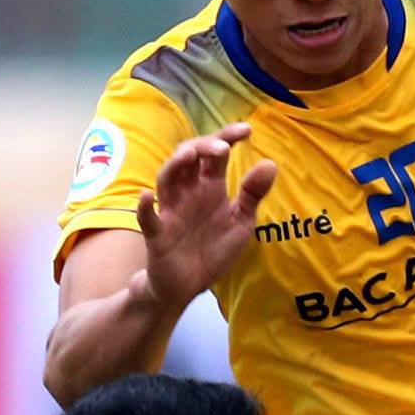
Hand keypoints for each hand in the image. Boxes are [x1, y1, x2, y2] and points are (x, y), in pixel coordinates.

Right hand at [135, 123, 277, 310]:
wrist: (188, 285)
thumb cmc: (213, 249)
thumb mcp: (241, 222)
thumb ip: (252, 194)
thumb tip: (270, 163)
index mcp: (209, 187)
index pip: (215, 154)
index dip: (228, 137)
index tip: (247, 129)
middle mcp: (188, 192)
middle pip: (188, 158)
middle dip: (204, 147)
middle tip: (223, 147)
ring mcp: (170, 210)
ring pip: (166, 179)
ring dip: (176, 165)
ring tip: (190, 154)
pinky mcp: (157, 233)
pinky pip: (147, 218)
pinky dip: (145, 207)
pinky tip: (147, 197)